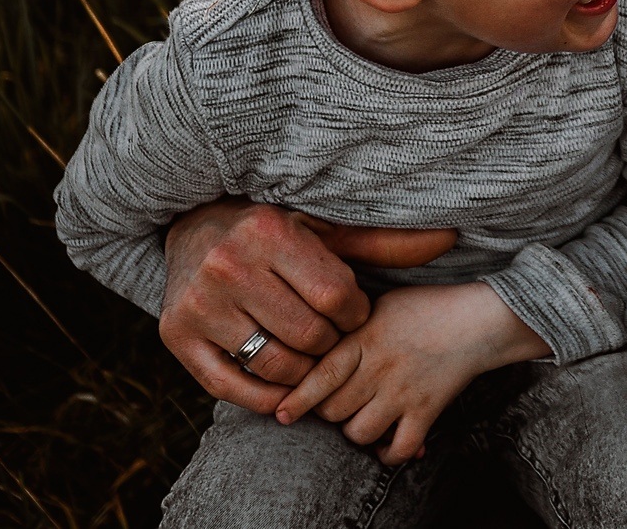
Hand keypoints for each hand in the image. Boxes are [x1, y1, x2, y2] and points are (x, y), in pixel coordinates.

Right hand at [158, 199, 457, 413]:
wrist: (194, 230)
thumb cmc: (275, 233)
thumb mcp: (324, 229)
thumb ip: (383, 242)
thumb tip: (450, 239)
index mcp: (269, 232)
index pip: (336, 297)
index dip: (356, 315)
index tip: (353, 313)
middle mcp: (228, 265)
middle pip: (308, 336)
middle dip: (331, 345)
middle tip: (331, 338)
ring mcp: (198, 304)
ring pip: (275, 366)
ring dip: (303, 372)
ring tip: (309, 356)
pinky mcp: (176, 337)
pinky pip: (230, 388)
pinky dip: (264, 397)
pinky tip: (283, 388)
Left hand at [274, 282, 550, 463]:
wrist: (480, 317)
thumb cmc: (427, 306)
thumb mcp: (380, 303)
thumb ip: (348, 325)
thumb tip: (316, 343)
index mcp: (364, 338)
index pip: (320, 376)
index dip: (297, 400)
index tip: (281, 414)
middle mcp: (379, 368)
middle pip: (332, 411)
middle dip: (327, 412)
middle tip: (335, 404)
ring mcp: (403, 392)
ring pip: (358, 433)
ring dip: (354, 432)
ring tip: (360, 419)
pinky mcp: (426, 411)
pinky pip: (398, 448)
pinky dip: (388, 454)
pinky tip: (384, 444)